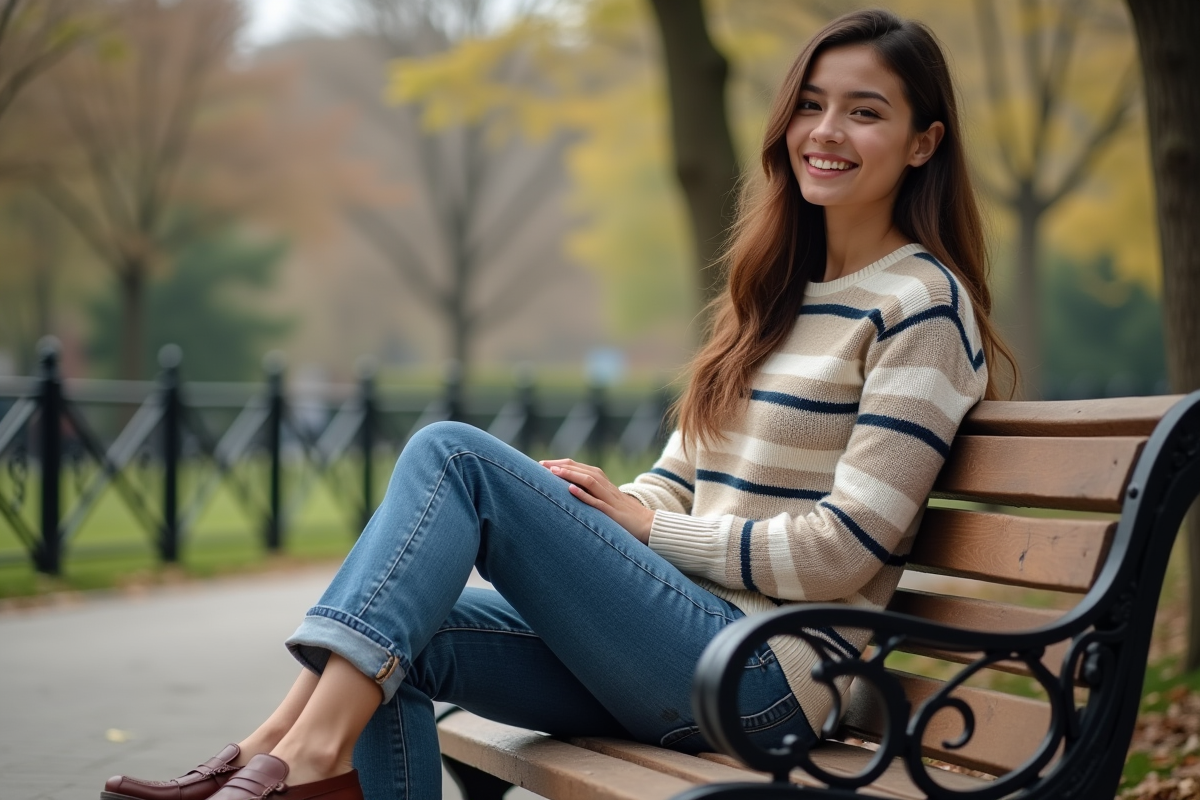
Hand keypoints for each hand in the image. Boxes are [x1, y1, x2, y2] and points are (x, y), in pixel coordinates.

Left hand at [540, 458, 654, 543]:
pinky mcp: (613, 513)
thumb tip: (571, 494)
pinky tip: (570, 490)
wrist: (649, 526)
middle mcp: (607, 488)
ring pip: (589, 481)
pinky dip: (584, 494)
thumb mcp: (608, 503)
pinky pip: (597, 502)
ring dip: (570, 475)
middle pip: (583, 470)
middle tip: (540, 465)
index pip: (582, 468)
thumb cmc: (626, 517)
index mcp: (604, 485)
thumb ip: (593, 497)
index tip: (544, 465)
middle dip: (561, 466)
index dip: (563, 465)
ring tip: (552, 472)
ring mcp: (610, 499)